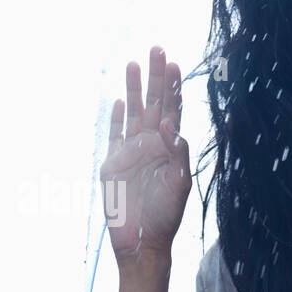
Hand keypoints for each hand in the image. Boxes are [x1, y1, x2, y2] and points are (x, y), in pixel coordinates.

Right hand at [101, 46, 190, 265]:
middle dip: (154, 77)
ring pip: (133, 113)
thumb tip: (169, 123)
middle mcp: (150, 145)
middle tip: (156, 48)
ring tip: (133, 63)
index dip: (172, 87)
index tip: (172, 62)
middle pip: (153, 104)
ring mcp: (130, 153)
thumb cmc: (164, 217)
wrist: (140, 243)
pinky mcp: (112, 165)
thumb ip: (176, 153)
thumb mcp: (179, 184)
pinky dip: (116, 118)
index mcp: (170, 148)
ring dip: (134, 89)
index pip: (172, 110)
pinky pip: (114, 135)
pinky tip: (120, 100)